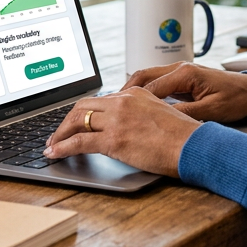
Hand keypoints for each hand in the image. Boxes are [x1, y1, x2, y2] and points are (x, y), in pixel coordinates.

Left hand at [42, 87, 199, 176]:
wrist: (193, 146)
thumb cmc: (184, 135)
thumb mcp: (160, 113)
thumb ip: (140, 112)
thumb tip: (125, 125)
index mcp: (134, 92)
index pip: (100, 99)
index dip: (84, 112)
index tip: (76, 122)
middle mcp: (123, 101)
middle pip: (83, 106)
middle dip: (66, 120)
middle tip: (58, 133)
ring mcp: (117, 119)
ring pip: (77, 121)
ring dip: (60, 134)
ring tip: (52, 144)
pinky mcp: (114, 140)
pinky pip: (79, 142)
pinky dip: (62, 147)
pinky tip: (55, 153)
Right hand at [121, 62, 246, 122]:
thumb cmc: (236, 99)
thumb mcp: (212, 111)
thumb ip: (186, 114)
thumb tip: (162, 120)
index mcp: (185, 74)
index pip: (150, 88)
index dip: (132, 102)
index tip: (117, 115)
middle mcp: (179, 67)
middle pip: (141, 77)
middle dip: (122, 92)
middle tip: (107, 108)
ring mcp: (179, 70)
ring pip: (146, 78)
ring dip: (130, 91)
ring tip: (116, 107)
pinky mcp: (181, 77)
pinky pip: (155, 82)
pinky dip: (142, 92)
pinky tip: (135, 105)